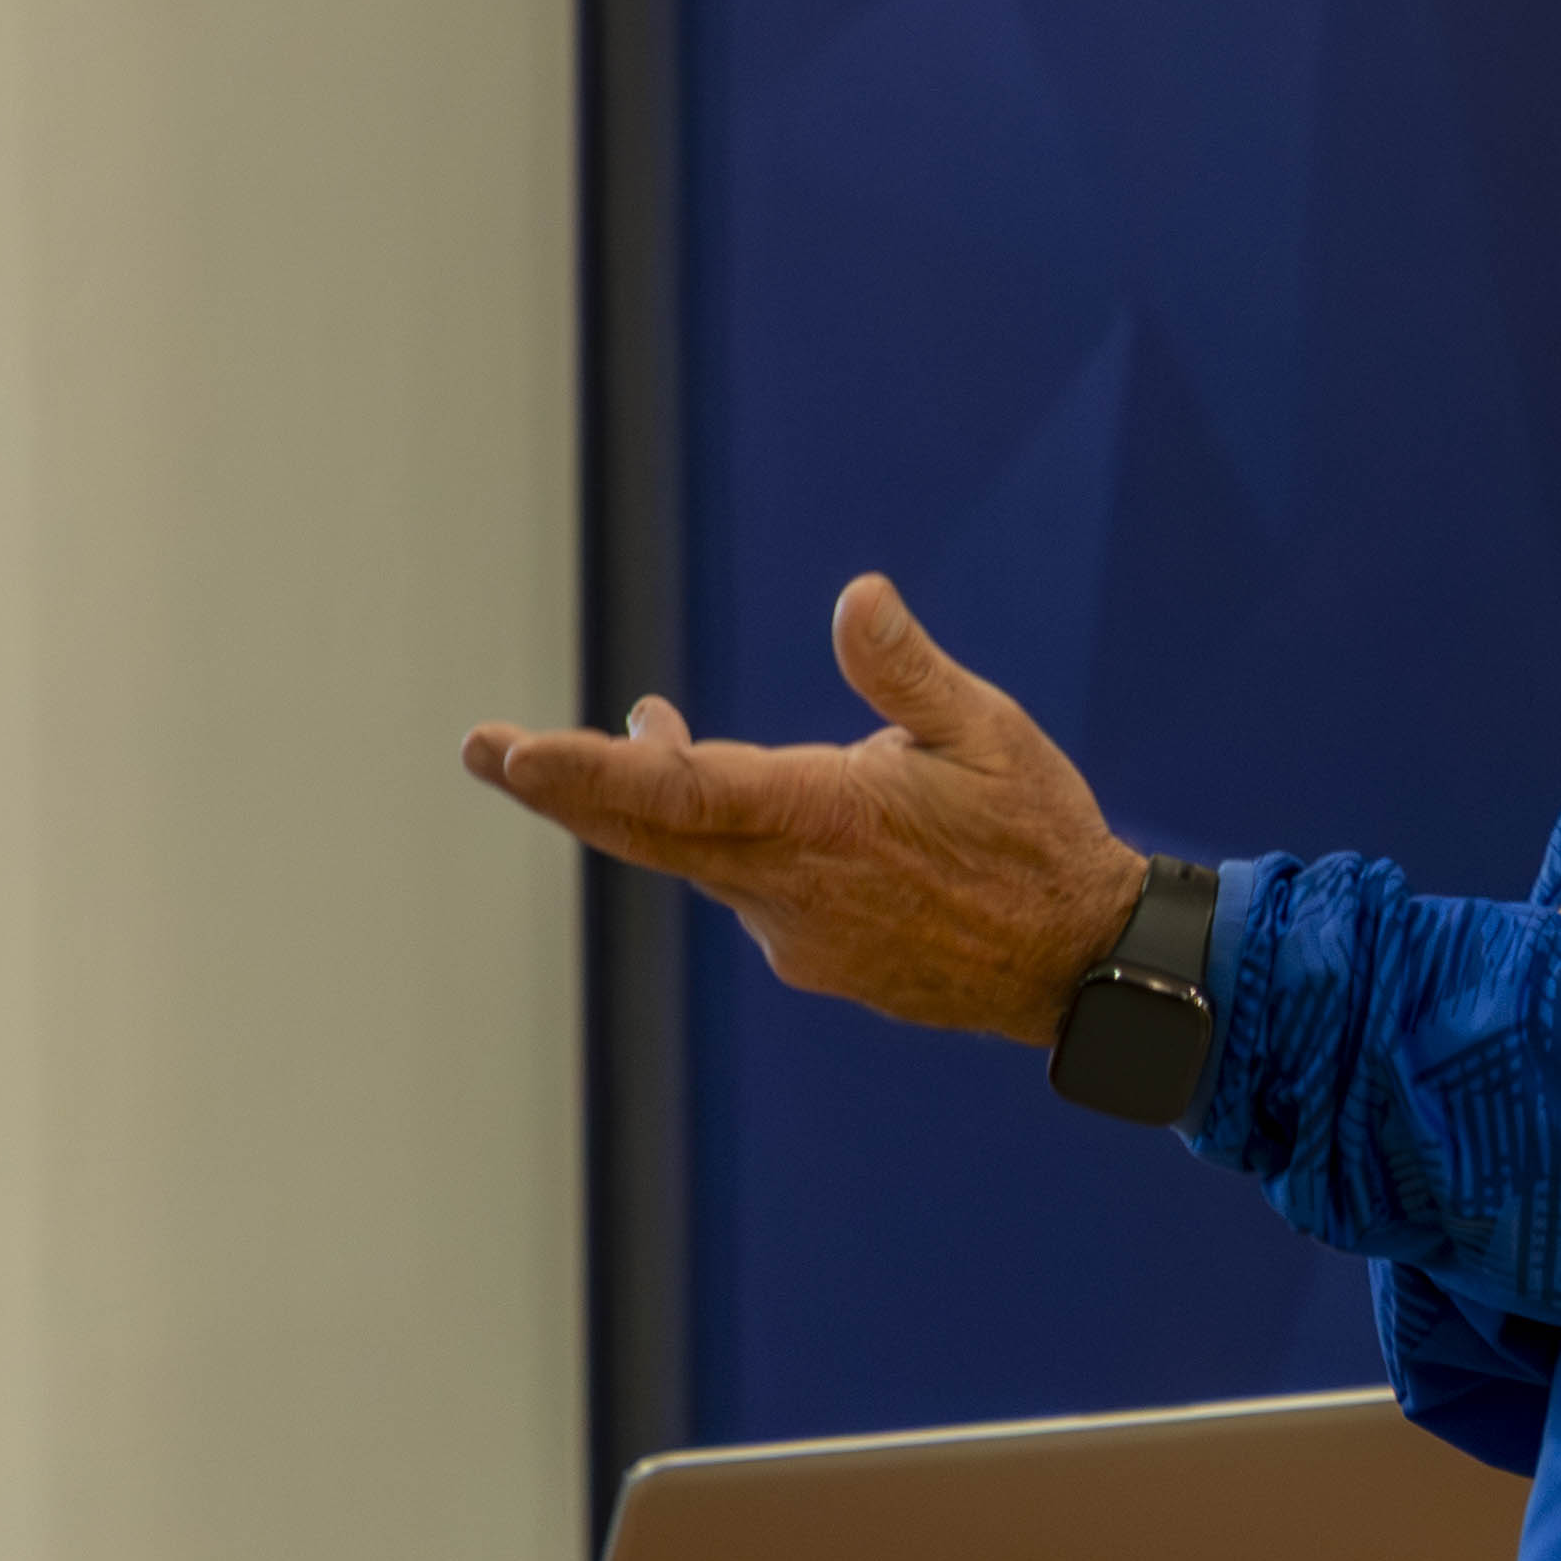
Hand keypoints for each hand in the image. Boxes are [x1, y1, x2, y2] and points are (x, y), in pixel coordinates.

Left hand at [461, 576, 1142, 1037]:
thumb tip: (856, 596)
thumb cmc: (1037, 834)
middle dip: (557, 786)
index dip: (588, 770)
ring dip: (650, 799)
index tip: (511, 751)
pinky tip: (752, 806)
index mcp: (824, 816)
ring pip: (694, 858)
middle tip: (484, 748)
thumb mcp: (987, 731)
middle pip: (644, 833)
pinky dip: (719, 839)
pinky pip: (742, 886)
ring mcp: (793, 930)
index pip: (677, 791)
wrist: (1076, 963)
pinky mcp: (811, 956)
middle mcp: (788, 883)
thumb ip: (906, 671)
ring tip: (640, 732)